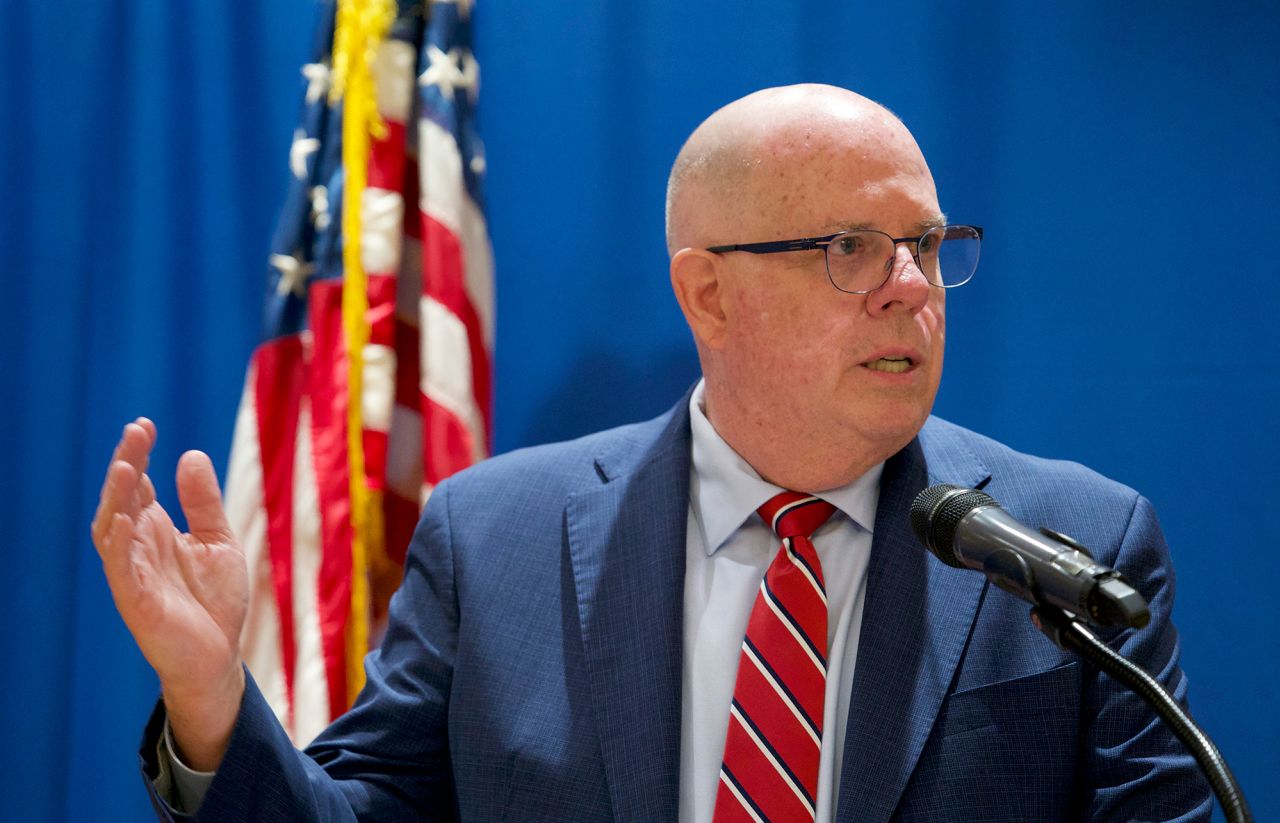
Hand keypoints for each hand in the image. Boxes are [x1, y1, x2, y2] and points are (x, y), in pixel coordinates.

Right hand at [91, 418, 247, 769]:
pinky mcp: (136, 601)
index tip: (145, 424)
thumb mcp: (219, 542)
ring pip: (112, 528)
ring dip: (117, 497)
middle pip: (123, 498)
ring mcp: (133, 573)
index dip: (139, 455)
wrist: (219, 657)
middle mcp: (139, 547)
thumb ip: (204, 503)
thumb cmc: (215, 602)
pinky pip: (120, 569)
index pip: (140, 486)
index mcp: (157, 531)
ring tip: (128, 465)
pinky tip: (124, 519)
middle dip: (127, 464)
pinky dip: (119, 543)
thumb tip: (191, 455)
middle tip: (136, 432)